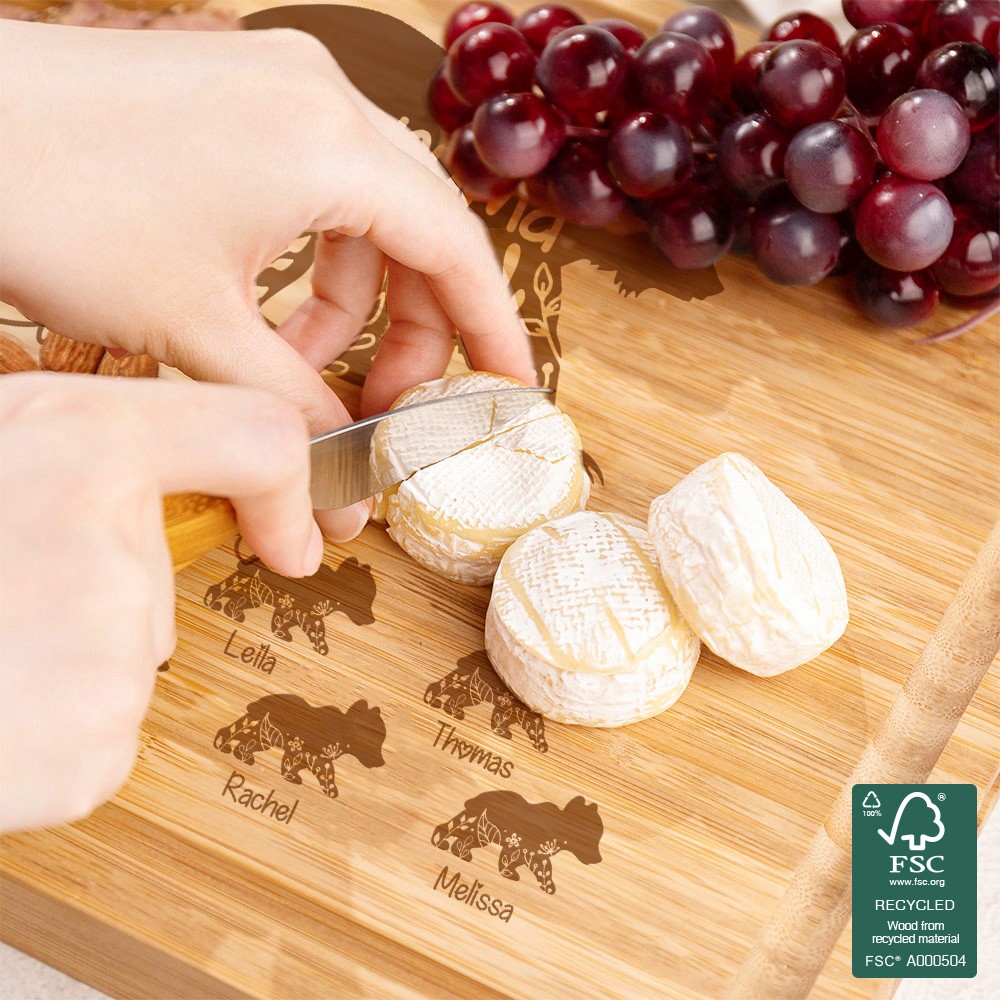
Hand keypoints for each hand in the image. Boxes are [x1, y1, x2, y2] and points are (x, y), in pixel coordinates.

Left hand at [0, 21, 535, 540]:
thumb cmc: (52, 207)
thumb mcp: (194, 331)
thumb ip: (295, 407)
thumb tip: (349, 479)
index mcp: (328, 142)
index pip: (459, 248)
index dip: (493, 330)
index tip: (510, 390)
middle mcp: (319, 97)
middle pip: (419, 230)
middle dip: (417, 328)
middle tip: (392, 407)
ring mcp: (276, 84)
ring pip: (365, 211)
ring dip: (353, 301)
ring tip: (307, 372)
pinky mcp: (236, 93)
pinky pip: (312, 187)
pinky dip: (308, 260)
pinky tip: (267, 314)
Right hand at [0, 373, 318, 833]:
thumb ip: (58, 438)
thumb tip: (129, 449)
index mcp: (77, 443)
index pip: (259, 438)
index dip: (287, 484)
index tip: (288, 534)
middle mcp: (113, 543)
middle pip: (158, 573)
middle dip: (91, 589)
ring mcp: (108, 654)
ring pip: (122, 654)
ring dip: (58, 661)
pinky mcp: (93, 748)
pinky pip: (99, 730)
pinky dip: (48, 731)